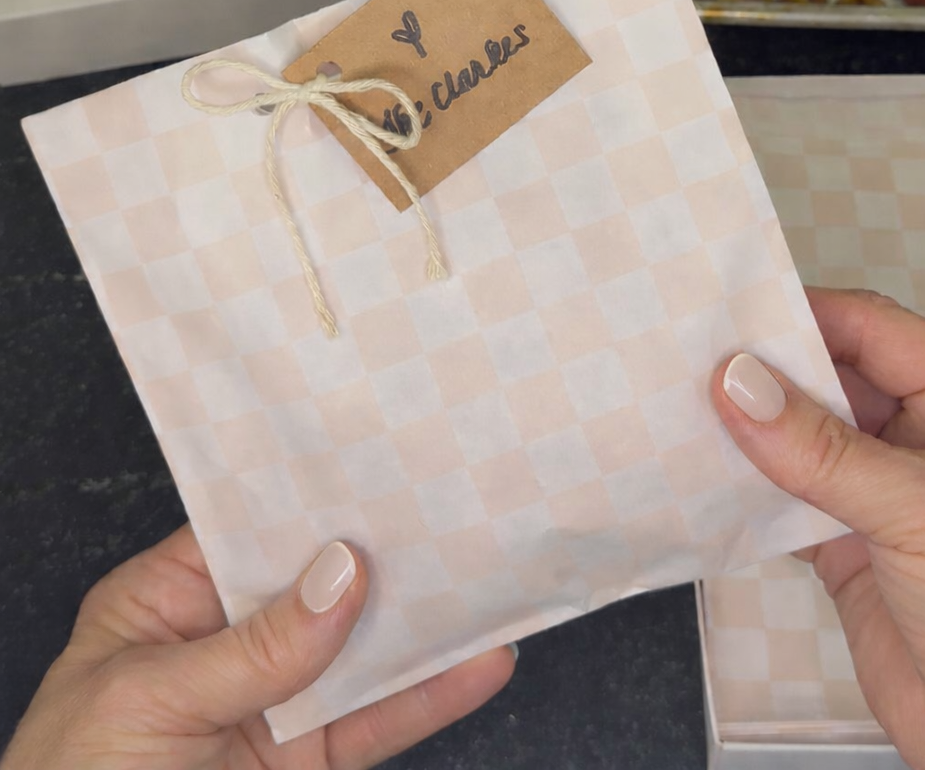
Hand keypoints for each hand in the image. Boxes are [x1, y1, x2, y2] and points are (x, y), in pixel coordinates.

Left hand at [1, 526, 514, 769]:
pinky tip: (476, 666)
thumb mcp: (150, 702)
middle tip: (453, 514)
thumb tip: (340, 575)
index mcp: (169, 601)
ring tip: (487, 583)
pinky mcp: (308, 759)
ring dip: (425, 624)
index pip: (252, 531)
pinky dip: (430, 696)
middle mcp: (226, 640)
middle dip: (384, 554)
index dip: (313, 503)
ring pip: (362, 650)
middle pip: (321, 586)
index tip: (379, 471)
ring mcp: (273, 701)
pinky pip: (378, 720)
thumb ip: (253, 647)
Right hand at [713, 288, 924, 769]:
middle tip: (687, 359)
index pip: (873, 330)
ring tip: (679, 407)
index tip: (725, 316)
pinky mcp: (850, 542)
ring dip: (749, 428)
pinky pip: (787, 494)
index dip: (800, 318)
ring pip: (802, 435)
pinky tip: (703, 473)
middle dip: (765, 371)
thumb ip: (827, 451)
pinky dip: (746, 486)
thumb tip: (739, 385)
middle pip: (831, 377)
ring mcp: (886, 490)